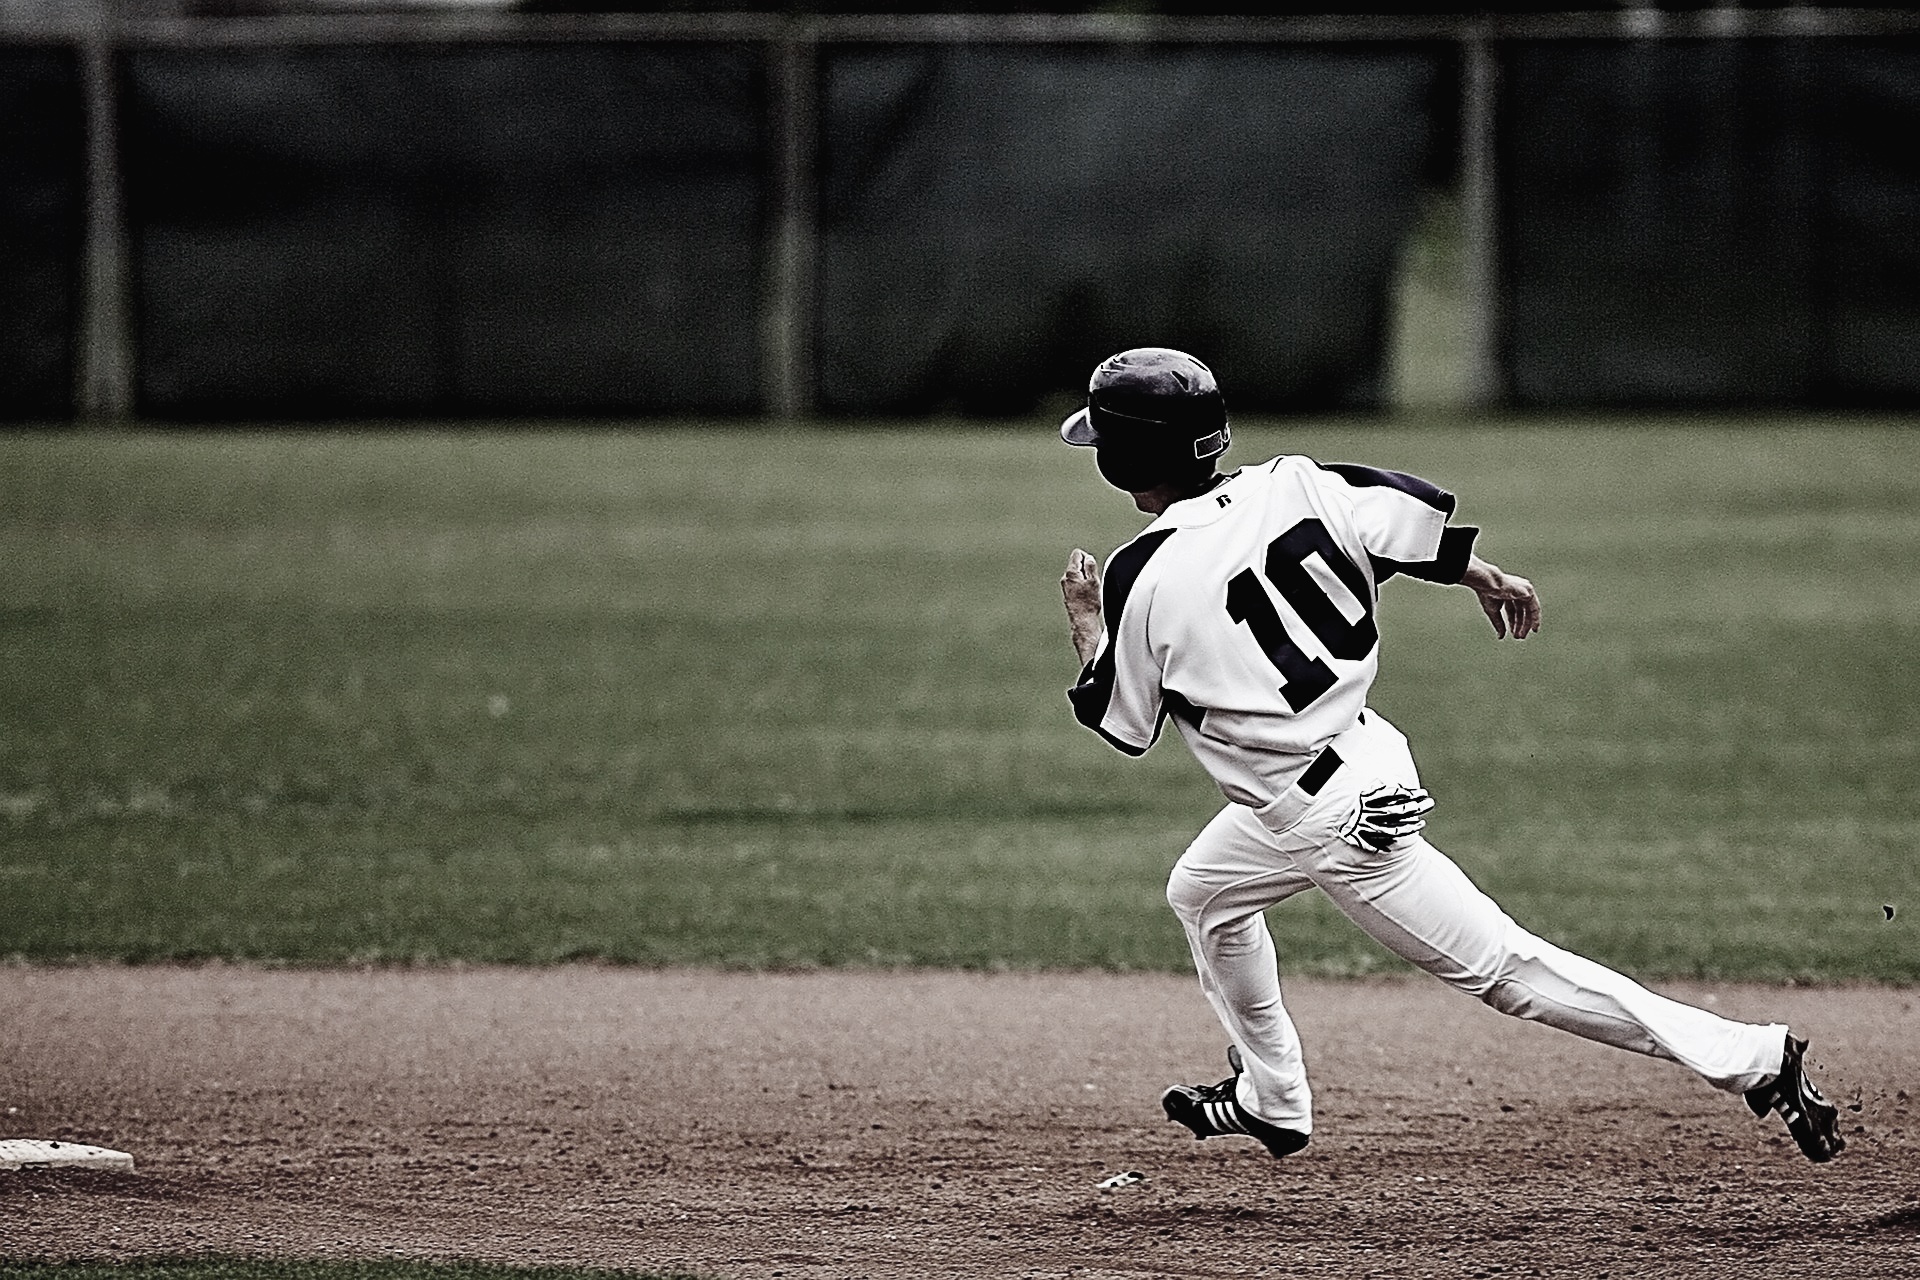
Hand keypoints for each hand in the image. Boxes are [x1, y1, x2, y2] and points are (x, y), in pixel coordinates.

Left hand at [1061, 548, 1103, 665]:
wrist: (1082, 620)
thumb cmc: (1088, 603)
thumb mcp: (1094, 581)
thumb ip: (1090, 566)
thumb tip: (1088, 558)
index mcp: (1071, 573)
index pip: (1077, 554)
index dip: (1088, 557)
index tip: (1093, 567)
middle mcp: (1065, 579)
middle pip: (1077, 564)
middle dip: (1087, 569)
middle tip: (1093, 580)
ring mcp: (1065, 587)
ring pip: (1077, 575)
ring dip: (1085, 578)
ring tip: (1091, 589)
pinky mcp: (1068, 594)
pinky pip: (1076, 584)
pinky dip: (1082, 586)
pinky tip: (1087, 595)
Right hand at [1460, 554, 1541, 639]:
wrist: (1489, 583)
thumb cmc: (1487, 593)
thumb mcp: (1493, 612)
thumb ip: (1499, 624)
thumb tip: (1501, 636)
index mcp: (1509, 593)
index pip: (1513, 609)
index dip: (1513, 622)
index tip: (1513, 633)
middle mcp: (1519, 590)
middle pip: (1522, 611)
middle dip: (1520, 625)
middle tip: (1519, 637)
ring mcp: (1525, 590)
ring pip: (1529, 611)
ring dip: (1526, 624)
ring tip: (1521, 636)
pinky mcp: (1529, 591)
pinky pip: (1535, 608)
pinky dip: (1535, 619)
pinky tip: (1533, 629)